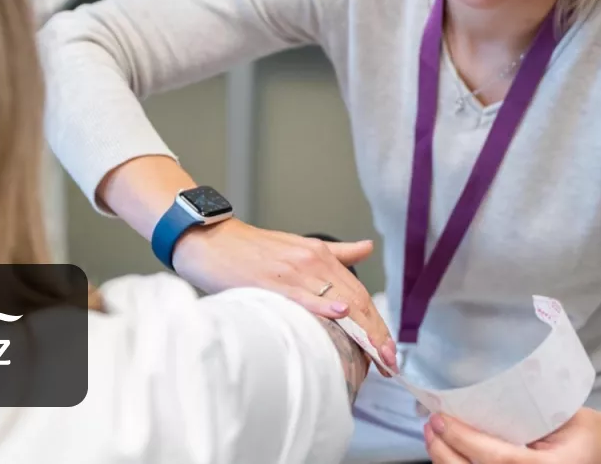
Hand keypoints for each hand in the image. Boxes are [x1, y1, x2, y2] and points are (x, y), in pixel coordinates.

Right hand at [172, 218, 398, 372]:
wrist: (210, 239)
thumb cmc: (250, 249)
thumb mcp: (297, 245)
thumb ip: (335, 253)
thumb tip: (367, 248)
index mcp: (320, 255)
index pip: (360, 293)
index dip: (378, 323)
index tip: (389, 350)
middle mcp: (313, 260)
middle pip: (356, 300)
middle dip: (377, 334)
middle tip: (390, 362)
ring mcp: (294, 270)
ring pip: (337, 300)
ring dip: (361, 331)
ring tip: (378, 357)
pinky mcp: (272, 280)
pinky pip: (303, 295)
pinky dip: (323, 305)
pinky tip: (341, 314)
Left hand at [424, 409, 600, 463]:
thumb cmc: (590, 432)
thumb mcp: (563, 415)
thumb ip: (525, 413)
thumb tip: (476, 395)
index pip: (500, 461)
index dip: (466, 442)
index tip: (442, 419)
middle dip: (446, 454)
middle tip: (431, 426)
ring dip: (448, 462)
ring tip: (434, 436)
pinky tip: (450, 452)